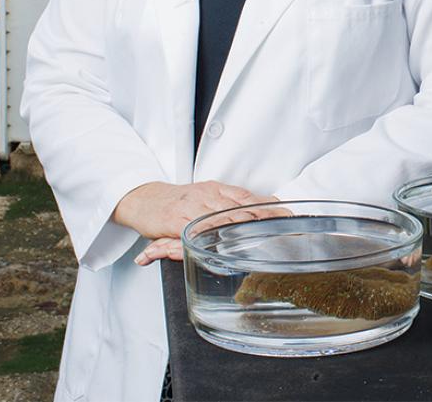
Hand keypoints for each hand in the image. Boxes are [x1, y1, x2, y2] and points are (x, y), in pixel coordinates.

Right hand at [133, 202, 291, 264]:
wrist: (144, 199)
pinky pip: (192, 229)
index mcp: (217, 190)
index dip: (268, 207)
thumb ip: (236, 203)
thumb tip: (270, 203)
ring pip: (217, 217)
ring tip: (256, 234)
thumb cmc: (180, 202)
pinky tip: (218, 242)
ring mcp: (190, 207)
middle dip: (259, 219)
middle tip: (279, 228)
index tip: (288, 216)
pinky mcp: (174, 221)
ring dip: (238, 227)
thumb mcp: (210, 197)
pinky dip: (205, 235)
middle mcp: (206, 196)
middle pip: (237, 207)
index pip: (247, 197)